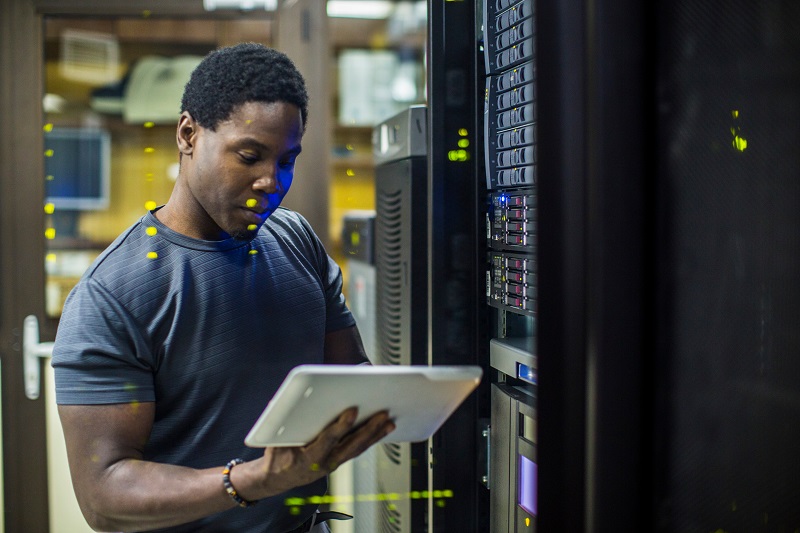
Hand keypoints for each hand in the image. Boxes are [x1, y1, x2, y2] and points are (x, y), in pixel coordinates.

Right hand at [235, 407, 394, 498]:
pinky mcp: (338, 460)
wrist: (276, 479)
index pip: (328, 439)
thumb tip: (276, 402)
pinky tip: (381, 429)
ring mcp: (333, 463)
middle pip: (351, 445)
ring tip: (389, 422)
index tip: (352, 411)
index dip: (341, 425)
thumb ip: (278, 424)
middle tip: (383, 415)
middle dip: (369, 429)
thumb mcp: (274, 442)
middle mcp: (325, 462)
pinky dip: (370, 439)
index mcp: (309, 457)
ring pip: (358, 448)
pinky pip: (357, 450)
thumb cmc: (276, 457)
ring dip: (375, 435)